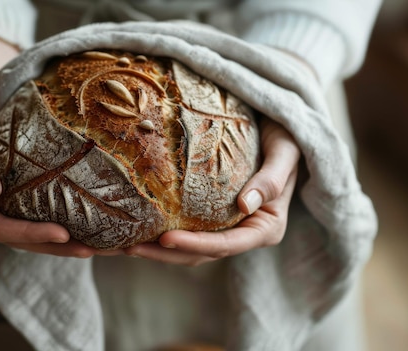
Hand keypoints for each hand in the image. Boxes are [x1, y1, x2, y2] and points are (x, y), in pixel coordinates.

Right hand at [0, 29, 96, 257]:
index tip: (62, 233)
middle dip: (48, 245)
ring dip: (55, 241)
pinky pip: (30, 209)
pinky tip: (82, 224)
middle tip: (88, 249)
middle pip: (11, 234)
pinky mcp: (8, 184)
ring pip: (22, 228)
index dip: (26, 234)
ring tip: (92, 246)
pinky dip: (53, 218)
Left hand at [124, 118, 300, 265]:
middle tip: (128, 247)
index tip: (165, 238)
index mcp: (266, 227)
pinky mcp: (210, 217)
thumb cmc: (287, 136)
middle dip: (164, 254)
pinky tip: (132, 227)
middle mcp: (244, 233)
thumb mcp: (286, 150)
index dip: (195, 245)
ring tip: (120, 245)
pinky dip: (159, 232)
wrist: (280, 128)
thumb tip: (245, 206)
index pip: (227, 244)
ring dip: (156, 250)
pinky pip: (184, 230)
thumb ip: (272, 178)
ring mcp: (226, 228)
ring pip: (188, 249)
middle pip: (201, 253)